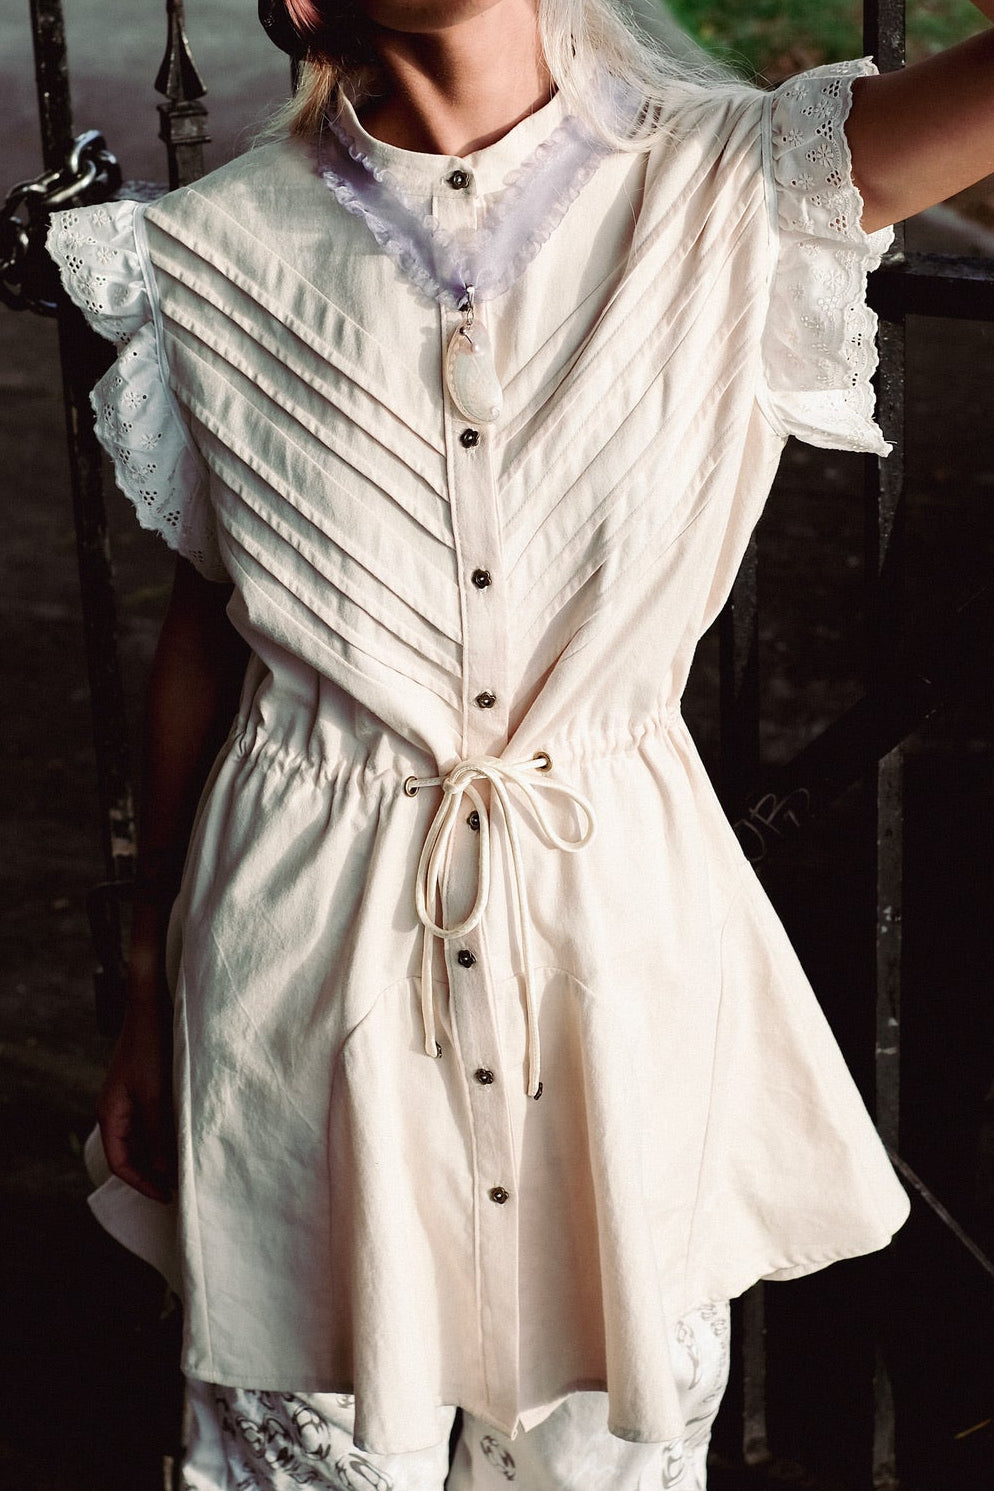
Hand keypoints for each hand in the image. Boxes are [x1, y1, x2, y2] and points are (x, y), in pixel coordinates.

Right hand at [96, 990, 176, 1203]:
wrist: (153, 1005)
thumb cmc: (151, 1047)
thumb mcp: (156, 1095)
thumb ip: (159, 1134)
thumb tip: (165, 1171)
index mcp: (110, 1115)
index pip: (121, 1164)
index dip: (143, 1183)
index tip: (169, 1195)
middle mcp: (117, 1110)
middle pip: (132, 1154)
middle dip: (154, 1173)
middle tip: (181, 1187)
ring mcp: (131, 1099)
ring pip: (144, 1139)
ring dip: (163, 1154)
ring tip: (187, 1167)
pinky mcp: (146, 1087)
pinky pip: (153, 1122)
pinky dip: (167, 1135)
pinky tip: (187, 1138)